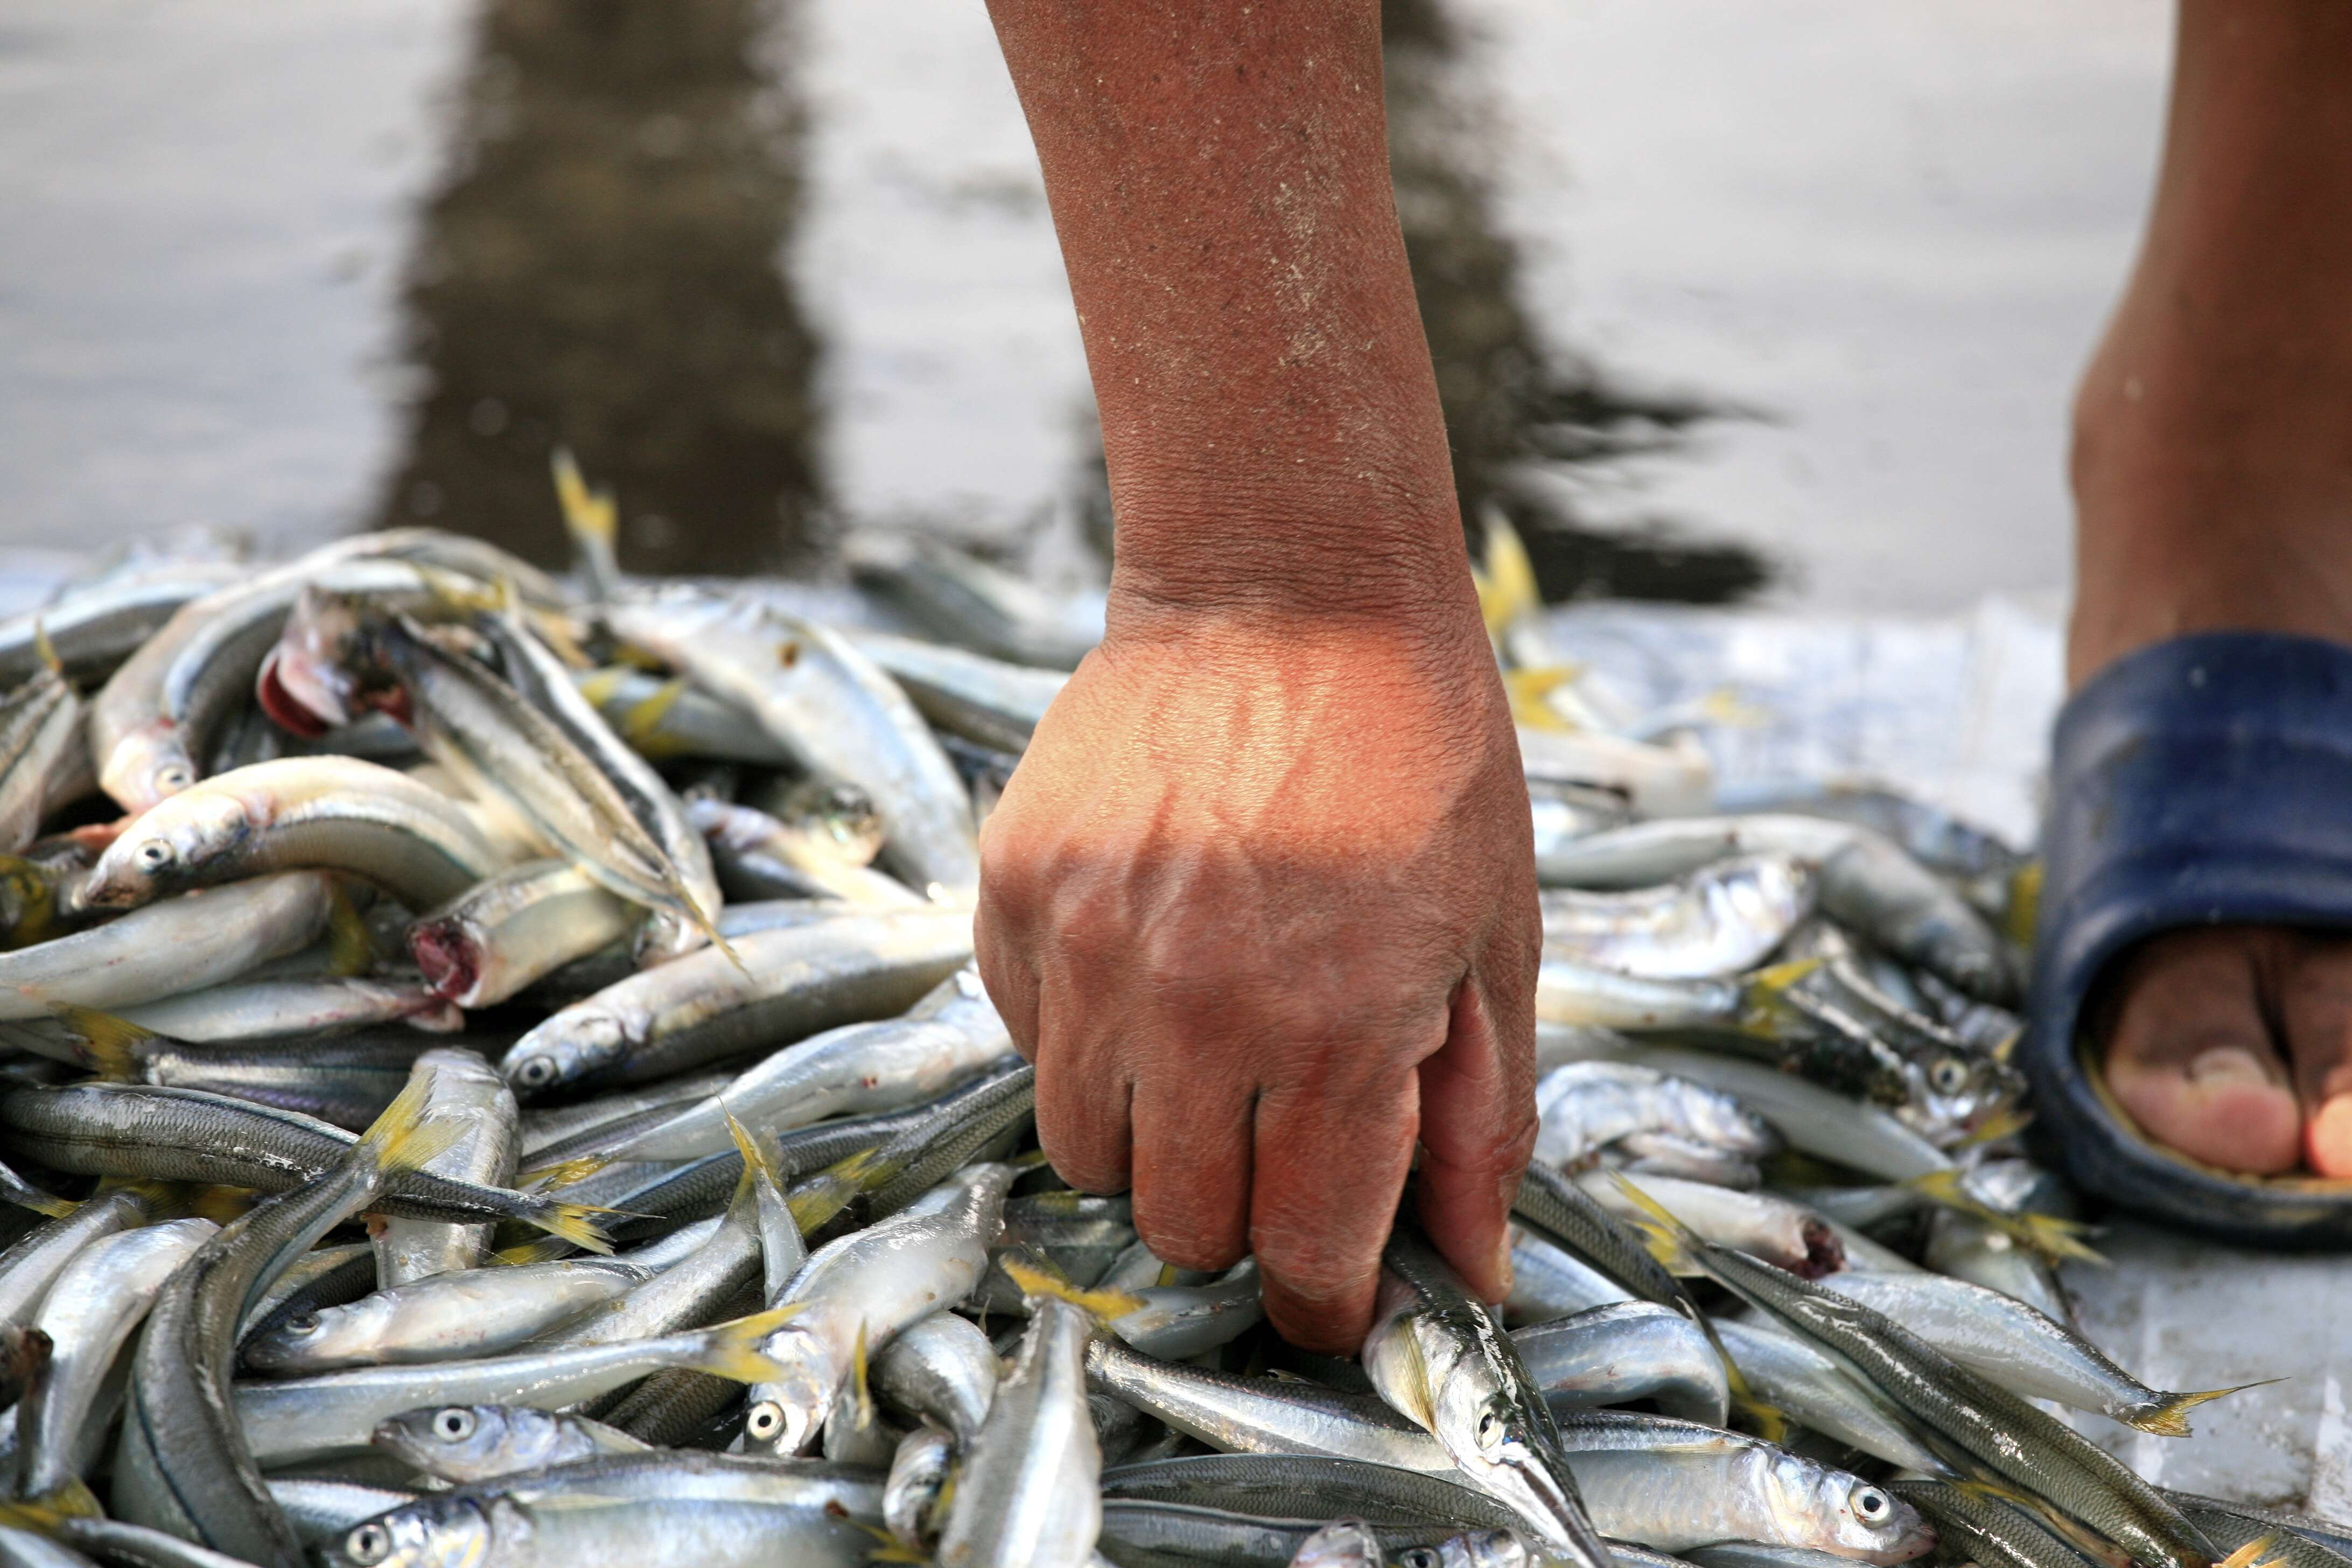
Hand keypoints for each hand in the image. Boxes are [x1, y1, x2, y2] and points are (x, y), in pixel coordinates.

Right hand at [974, 607, 1538, 1351]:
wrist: (1289, 588)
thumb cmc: (1421, 761)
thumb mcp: (1495, 942)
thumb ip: (1480, 1123)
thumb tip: (1476, 1273)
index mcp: (1338, 1031)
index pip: (1302, 1256)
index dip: (1324, 1301)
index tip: (1329, 1292)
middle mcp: (1199, 1008)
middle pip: (1181, 1225)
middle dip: (1239, 1217)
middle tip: (1277, 1141)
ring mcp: (1091, 946)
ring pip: (1085, 1151)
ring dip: (1151, 1137)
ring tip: (1207, 1050)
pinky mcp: (1018, 888)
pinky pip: (1027, 1039)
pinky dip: (1083, 1038)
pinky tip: (1147, 963)